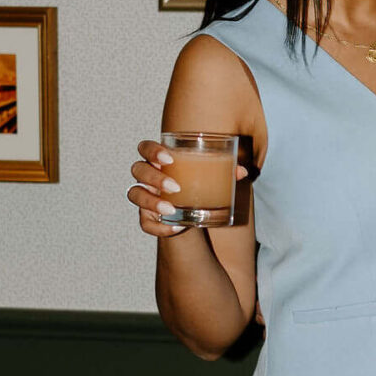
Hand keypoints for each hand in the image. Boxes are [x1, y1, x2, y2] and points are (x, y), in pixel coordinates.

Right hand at [126, 139, 244, 238]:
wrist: (193, 213)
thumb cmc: (199, 186)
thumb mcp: (211, 178)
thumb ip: (225, 171)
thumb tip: (241, 171)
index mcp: (159, 161)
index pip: (145, 148)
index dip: (152, 150)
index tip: (169, 159)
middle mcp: (147, 177)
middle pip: (137, 170)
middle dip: (153, 178)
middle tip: (175, 187)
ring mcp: (144, 197)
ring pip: (134, 194)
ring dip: (151, 202)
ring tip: (171, 209)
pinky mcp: (147, 217)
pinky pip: (145, 223)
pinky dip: (159, 227)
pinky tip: (176, 228)